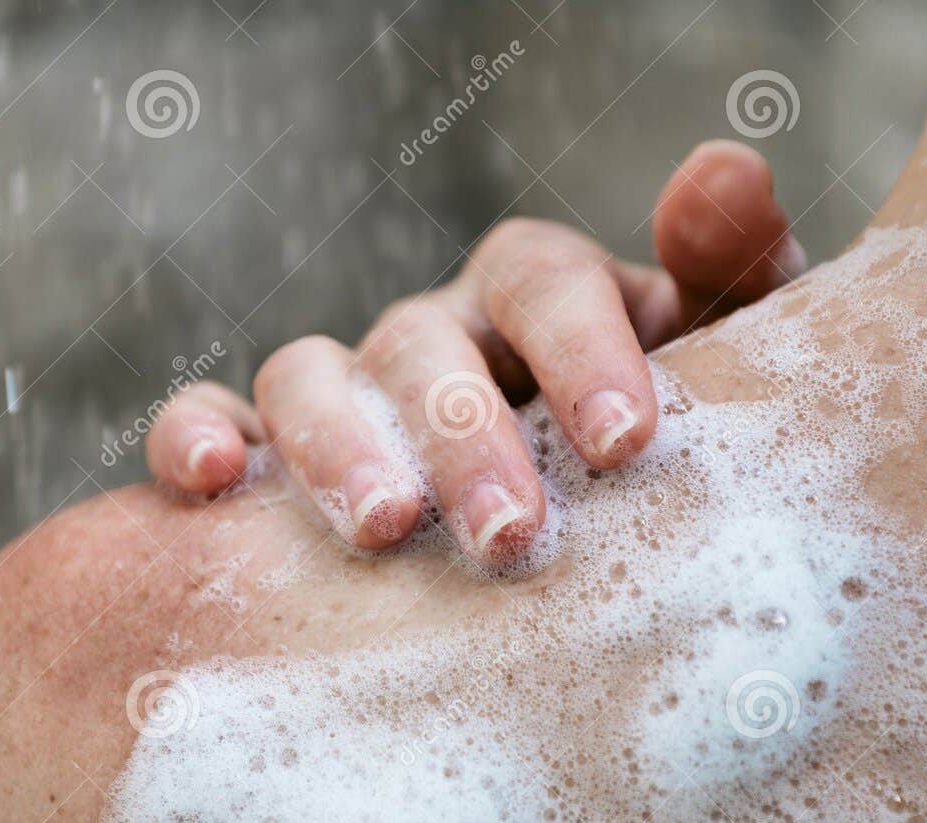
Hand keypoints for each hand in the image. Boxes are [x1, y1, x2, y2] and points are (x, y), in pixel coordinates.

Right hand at [146, 140, 802, 561]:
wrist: (588, 547)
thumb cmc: (661, 455)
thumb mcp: (723, 368)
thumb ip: (732, 276)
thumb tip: (720, 171)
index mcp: (537, 302)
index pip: (543, 281)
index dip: (581, 349)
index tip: (627, 445)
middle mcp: (432, 334)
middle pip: (424, 342)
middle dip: (463, 435)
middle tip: (508, 536)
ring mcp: (344, 387)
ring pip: (308, 375)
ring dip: (338, 445)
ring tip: (383, 530)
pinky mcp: (263, 452)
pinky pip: (203, 416)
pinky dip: (195, 431)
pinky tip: (217, 479)